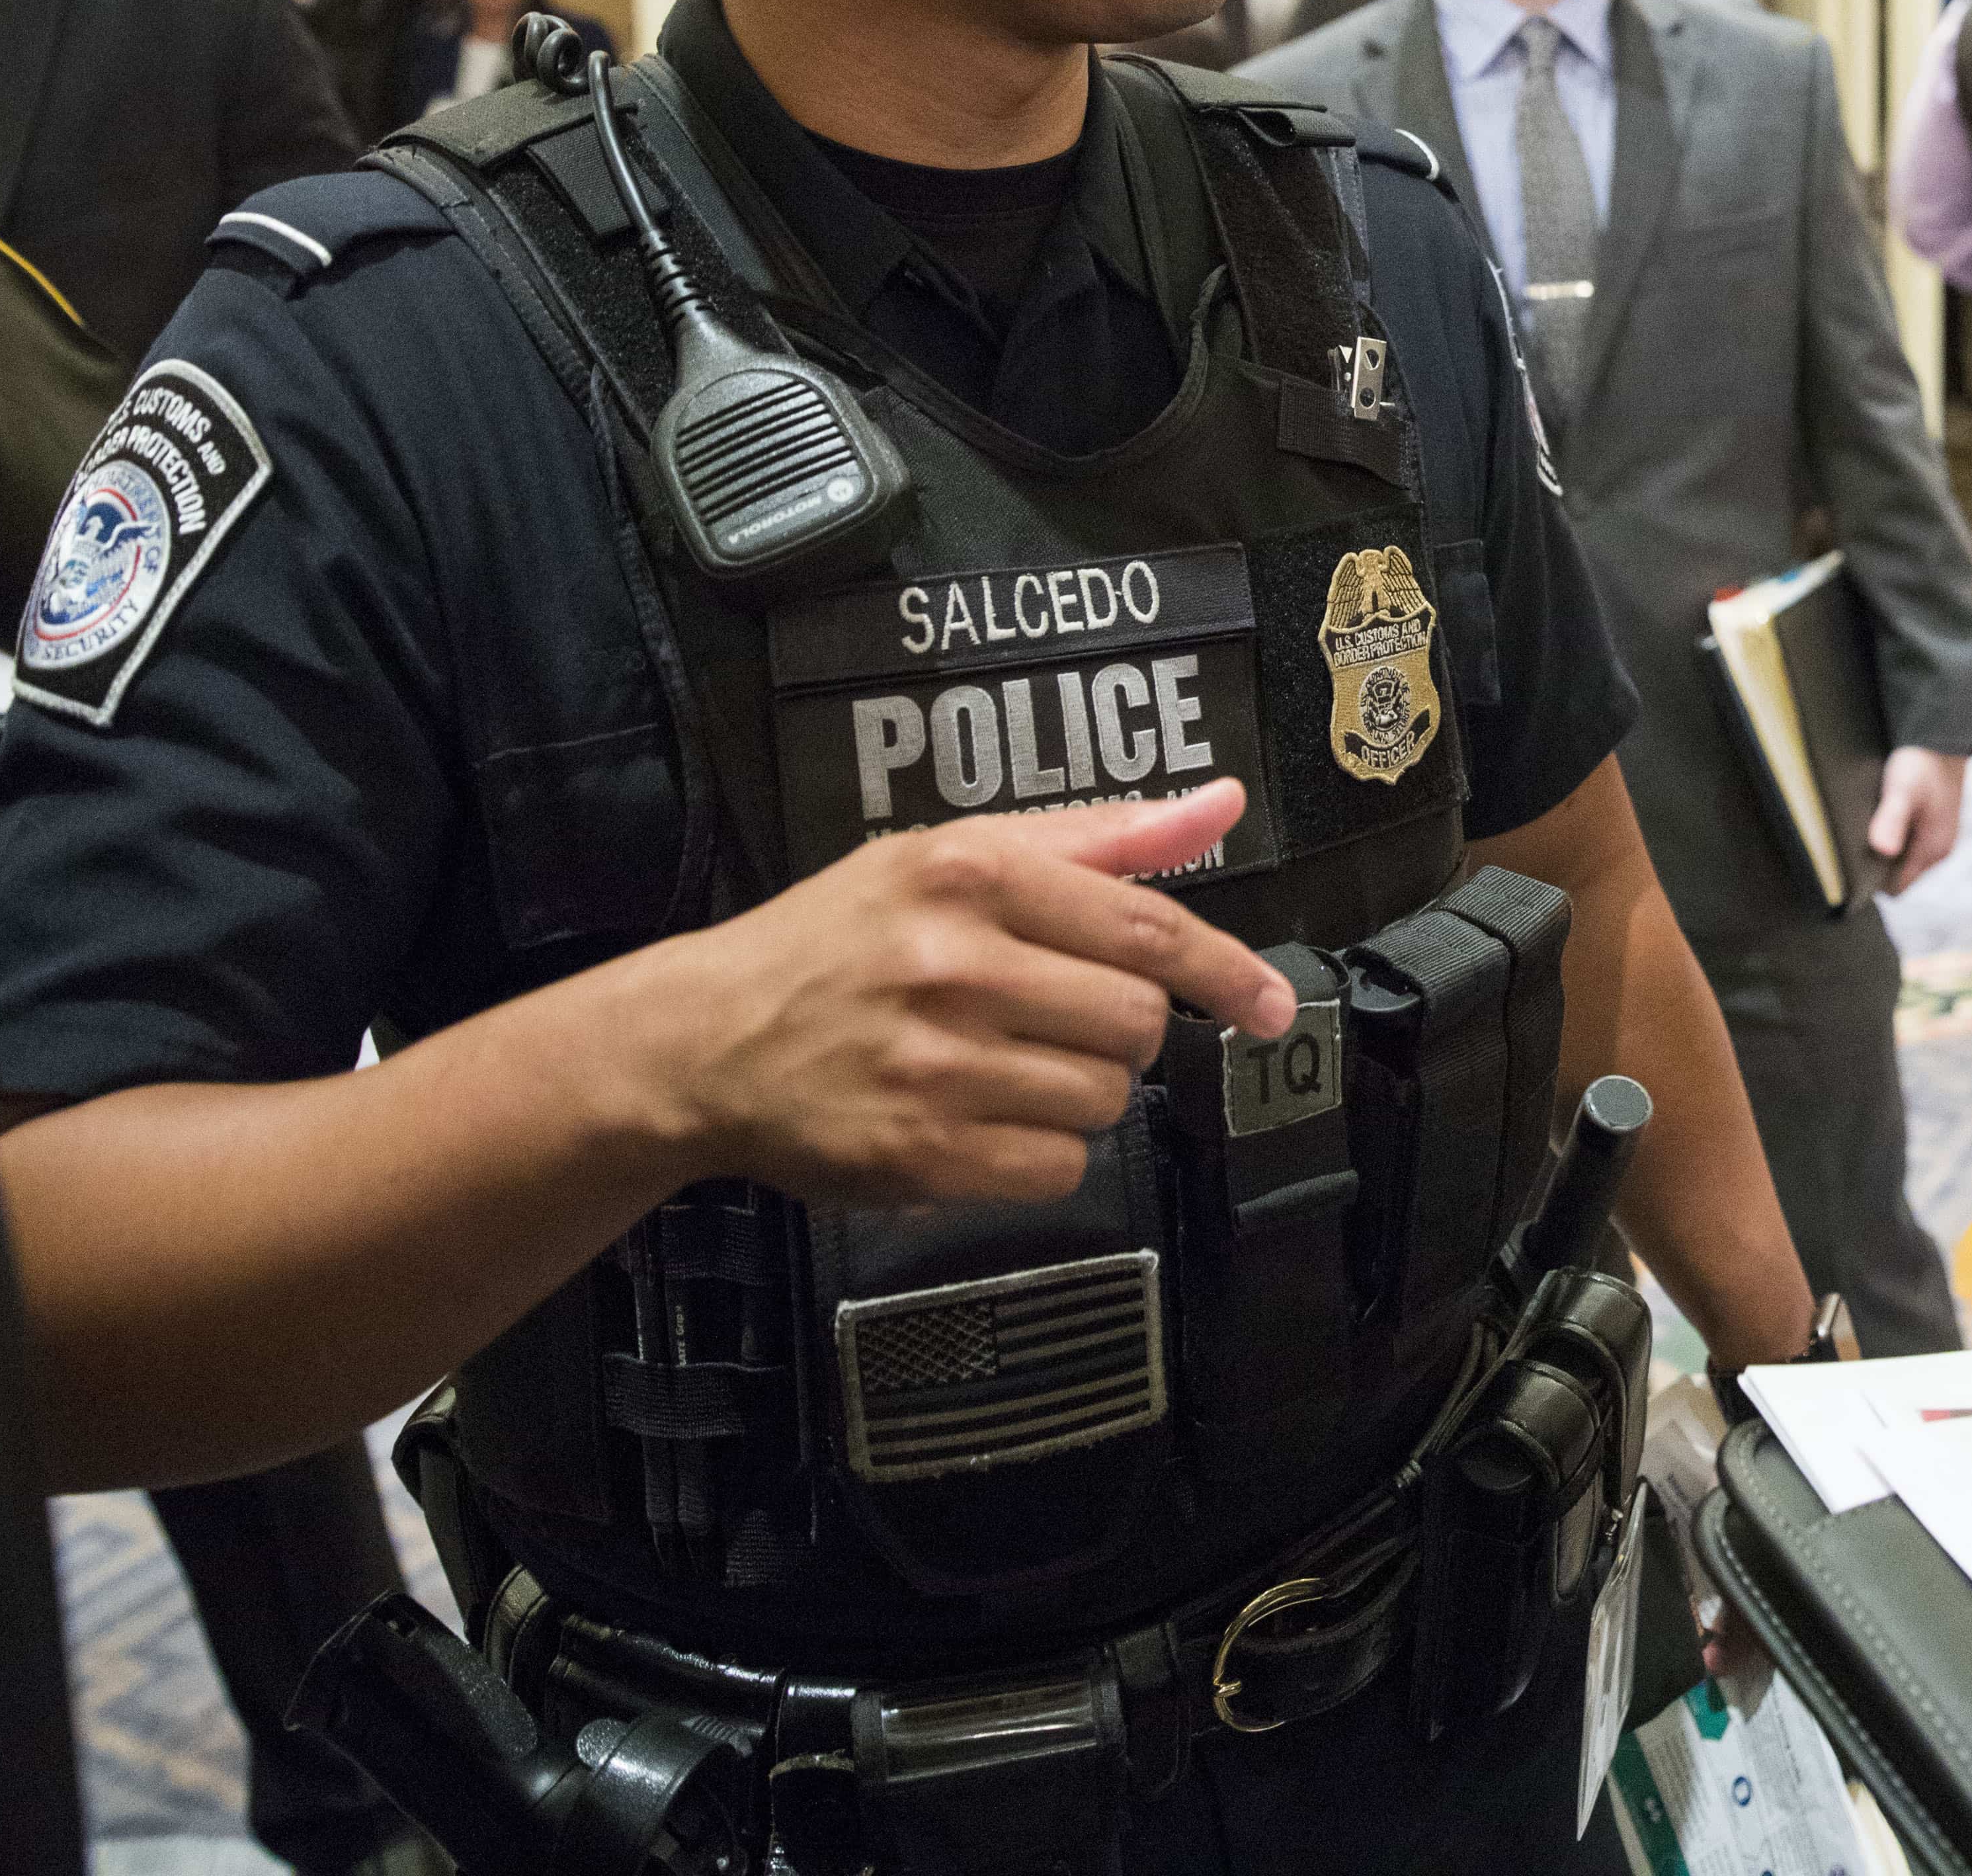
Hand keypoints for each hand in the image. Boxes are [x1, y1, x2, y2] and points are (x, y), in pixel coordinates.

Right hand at [634, 782, 1286, 1205]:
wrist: (701, 1039)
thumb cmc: (841, 939)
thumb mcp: (958, 853)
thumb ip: (1101, 836)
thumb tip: (1221, 801)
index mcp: (970, 873)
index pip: (1145, 929)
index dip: (1225, 974)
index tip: (1270, 1007)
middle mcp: (953, 964)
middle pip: (1135, 1024)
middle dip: (1119, 1034)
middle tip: (1052, 1022)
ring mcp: (933, 1065)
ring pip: (1102, 1100)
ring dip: (1076, 1094)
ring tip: (998, 1067)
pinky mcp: (917, 1154)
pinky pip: (1055, 1170)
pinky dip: (1037, 1156)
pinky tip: (980, 1122)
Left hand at [1865, 747, 1966, 893]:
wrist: (1942, 734)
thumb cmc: (1921, 761)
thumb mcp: (1902, 789)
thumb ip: (1892, 818)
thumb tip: (1882, 849)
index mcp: (1933, 849)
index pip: (1896, 888)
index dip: (1872, 881)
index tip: (1851, 861)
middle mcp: (1939, 848)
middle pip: (1899, 875)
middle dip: (1876, 866)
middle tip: (1852, 843)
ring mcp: (1937, 836)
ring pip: (1902, 858)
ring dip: (1884, 849)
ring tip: (1865, 827)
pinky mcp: (1932, 823)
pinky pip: (1908, 842)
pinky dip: (1893, 835)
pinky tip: (1880, 816)